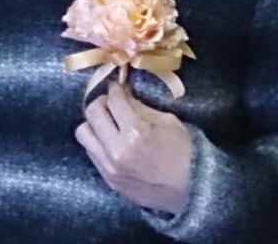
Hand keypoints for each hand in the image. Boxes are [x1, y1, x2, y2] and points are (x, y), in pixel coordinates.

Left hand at [76, 82, 192, 213]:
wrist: (194, 190)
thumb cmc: (184, 152)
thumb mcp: (167, 121)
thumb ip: (139, 107)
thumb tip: (121, 93)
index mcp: (135, 132)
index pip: (113, 100)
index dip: (115, 89)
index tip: (118, 86)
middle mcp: (117, 150)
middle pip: (92, 113)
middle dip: (102, 102)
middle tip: (112, 103)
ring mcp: (110, 168)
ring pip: (83, 133)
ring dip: (94, 123)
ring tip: (108, 123)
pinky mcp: (108, 180)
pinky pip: (91, 152)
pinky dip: (97, 141)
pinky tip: (111, 140)